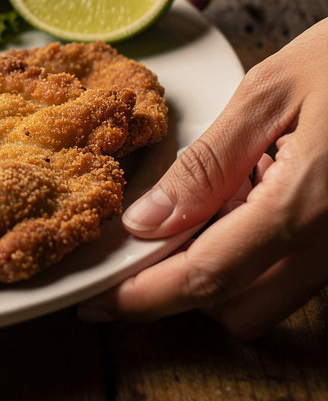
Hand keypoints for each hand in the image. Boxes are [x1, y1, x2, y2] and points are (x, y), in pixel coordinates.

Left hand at [79, 18, 327, 338]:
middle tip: (132, 249)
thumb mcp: (270, 93)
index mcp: (305, 206)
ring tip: (183, 215)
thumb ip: (209, 163)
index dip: (143, 297)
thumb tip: (147, 220)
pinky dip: (253, 256)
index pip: (206, 277)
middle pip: (236, 308)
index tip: (95, 301)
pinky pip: (296, 272)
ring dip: (217, 275)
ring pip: (268, 299)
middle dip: (178, 290)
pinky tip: (234, 205)